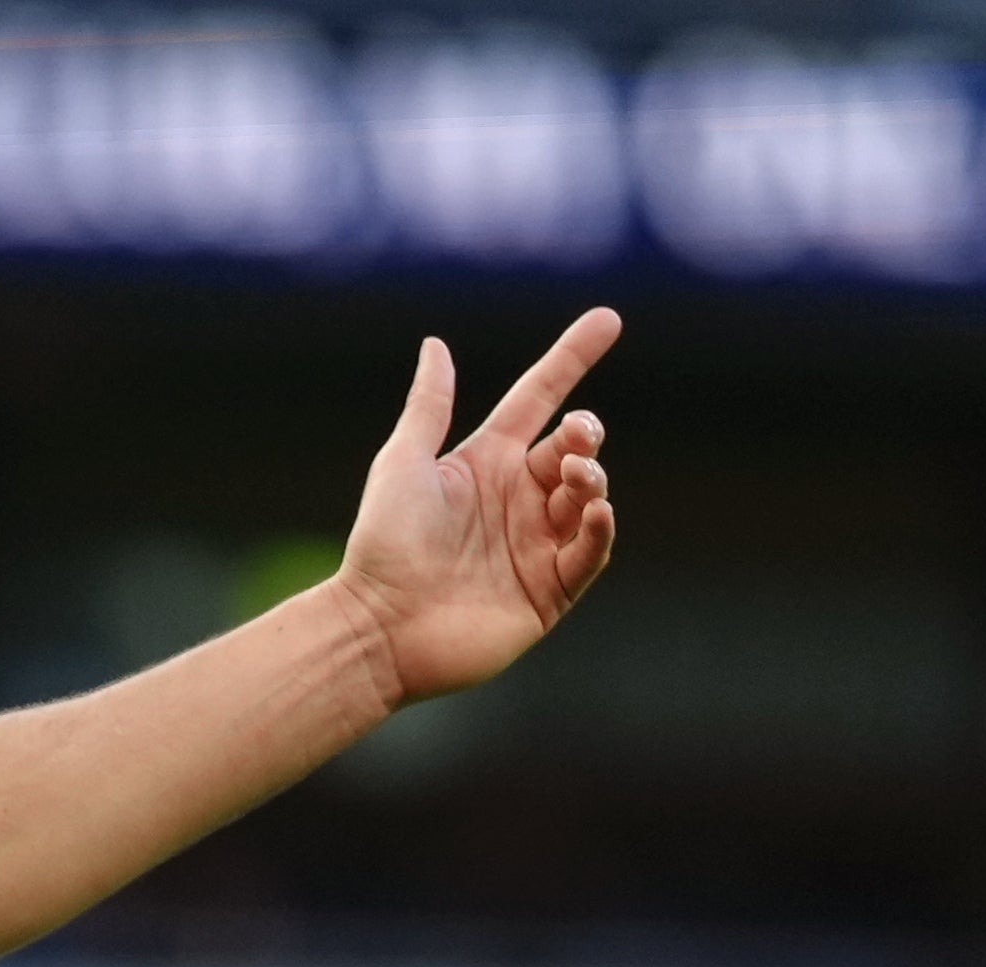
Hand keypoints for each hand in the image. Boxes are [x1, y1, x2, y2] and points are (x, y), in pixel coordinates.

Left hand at [331, 310, 619, 705]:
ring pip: (588, 497)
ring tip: (574, 475)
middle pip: (571, 448)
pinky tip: (593, 511)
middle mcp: (515, 500)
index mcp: (485, 463)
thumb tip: (435, 345)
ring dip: (591, 478)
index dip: (571, 359)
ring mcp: (534, 545)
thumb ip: (428, 406)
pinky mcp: (547, 591)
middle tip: (573, 439)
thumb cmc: (381, 545)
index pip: (538, 399)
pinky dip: (599, 529)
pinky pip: (589, 553)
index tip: (608, 319)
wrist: (377, 627)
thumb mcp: (403, 464)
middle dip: (583, 434)